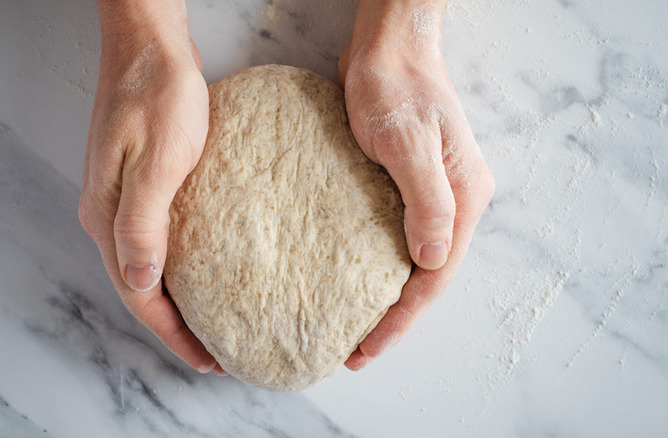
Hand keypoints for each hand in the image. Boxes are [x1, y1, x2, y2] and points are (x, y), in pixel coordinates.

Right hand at [79, 0, 224, 374]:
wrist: (148, 45)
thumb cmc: (157, 94)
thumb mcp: (159, 161)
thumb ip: (144, 224)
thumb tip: (141, 282)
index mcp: (107, 216)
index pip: (138, 294)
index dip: (171, 333)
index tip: (207, 359)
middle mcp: (106, 214)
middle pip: (138, 287)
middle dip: (173, 326)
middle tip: (213, 352)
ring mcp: (116, 198)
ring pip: (144, 267)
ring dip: (173, 299)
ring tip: (208, 322)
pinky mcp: (134, 182)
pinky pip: (152, 240)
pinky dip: (175, 266)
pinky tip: (198, 270)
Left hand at [339, 0, 494, 369]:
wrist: (388, 46)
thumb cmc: (396, 87)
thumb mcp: (409, 143)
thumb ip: (427, 201)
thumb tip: (431, 260)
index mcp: (463, 198)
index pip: (434, 275)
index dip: (402, 318)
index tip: (368, 347)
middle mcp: (454, 201)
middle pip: (427, 275)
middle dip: (395, 317)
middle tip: (357, 350)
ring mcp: (431, 192)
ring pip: (412, 259)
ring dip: (386, 296)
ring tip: (354, 326)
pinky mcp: (405, 183)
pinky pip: (395, 235)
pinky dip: (377, 264)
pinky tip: (352, 277)